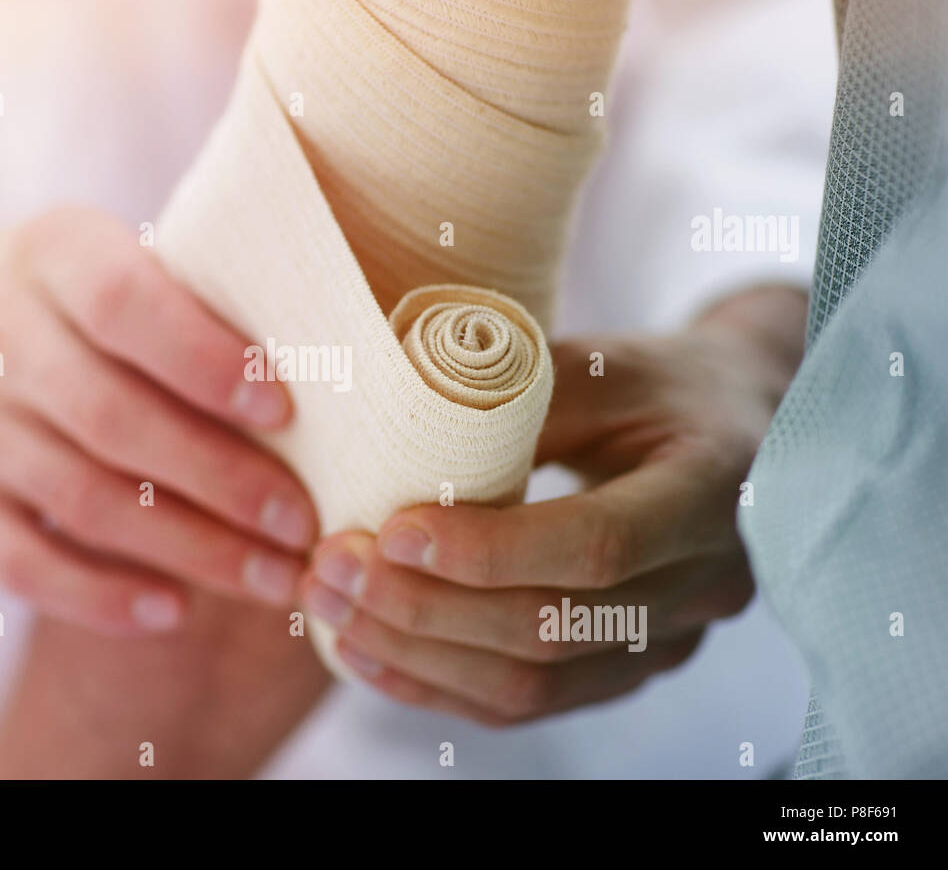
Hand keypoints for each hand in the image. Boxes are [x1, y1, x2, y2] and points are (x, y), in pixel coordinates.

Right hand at [0, 207, 316, 632]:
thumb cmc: (66, 298)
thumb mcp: (110, 258)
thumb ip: (192, 301)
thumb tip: (322, 382)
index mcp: (51, 253)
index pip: (124, 304)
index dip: (206, 361)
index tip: (286, 414)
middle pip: (112, 419)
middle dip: (221, 480)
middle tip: (303, 525)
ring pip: (81, 501)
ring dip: (188, 550)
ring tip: (271, 579)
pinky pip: (22, 563)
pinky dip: (102, 596)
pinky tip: (175, 611)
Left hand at [299, 285, 806, 724]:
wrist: (735, 431)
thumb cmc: (658, 383)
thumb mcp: (599, 363)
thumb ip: (515, 399)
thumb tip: (392, 429)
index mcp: (710, 490)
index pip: (597, 548)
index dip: (487, 551)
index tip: (390, 532)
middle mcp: (704, 583)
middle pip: (551, 629)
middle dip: (424, 609)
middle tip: (332, 568)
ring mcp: (671, 639)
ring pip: (533, 685)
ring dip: (416, 655)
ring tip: (331, 610)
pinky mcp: (629, 668)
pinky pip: (530, 703)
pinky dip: (439, 685)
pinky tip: (367, 654)